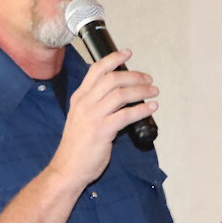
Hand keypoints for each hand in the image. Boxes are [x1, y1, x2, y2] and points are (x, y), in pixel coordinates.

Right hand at [48, 49, 158, 187]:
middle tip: (148, 79)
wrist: (67, 168)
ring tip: (153, 92)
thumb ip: (96, 106)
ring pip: (121, 94)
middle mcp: (85, 103)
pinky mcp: (102, 131)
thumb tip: (119, 97)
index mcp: (79, 98)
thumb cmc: (76, 147)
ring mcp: (93, 116)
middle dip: (134, 76)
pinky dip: (142, 109)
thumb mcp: (81, 119)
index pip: (96, 70)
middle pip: (112, 79)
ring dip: (141, 90)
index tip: (127, 54)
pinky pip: (126, 115)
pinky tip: (151, 108)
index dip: (113, 59)